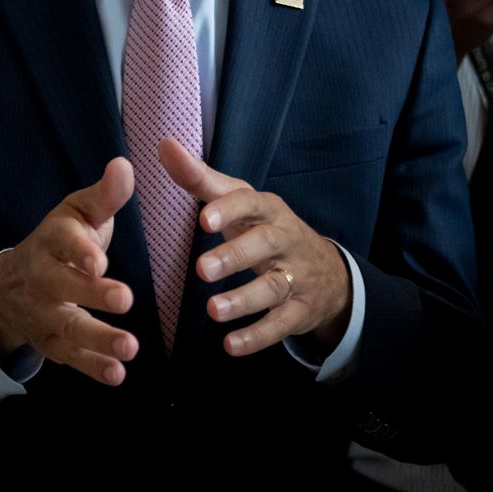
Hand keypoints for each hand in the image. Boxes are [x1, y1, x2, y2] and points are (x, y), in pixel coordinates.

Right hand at [0, 159, 138, 385]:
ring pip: (68, 327)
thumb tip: (124, 164)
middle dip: (92, 295)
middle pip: (63, 287)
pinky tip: (117, 373)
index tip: (100, 260)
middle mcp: (43, 278)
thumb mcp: (79, 213)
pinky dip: (92, 367)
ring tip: (130, 348)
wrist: (13, 284)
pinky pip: (71, 358)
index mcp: (52, 240)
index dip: (80, 251)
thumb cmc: (61, 241)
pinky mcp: (51, 343)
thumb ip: (105, 195)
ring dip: (99, 339)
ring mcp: (45, 313)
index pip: (62, 243)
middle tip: (125, 298)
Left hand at [158, 138, 351, 355]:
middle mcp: (285, 240)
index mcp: (268, 210)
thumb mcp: (240, 202)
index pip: (251, 203)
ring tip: (213, 310)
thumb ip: (200, 178)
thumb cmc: (267, 229)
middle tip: (201, 269)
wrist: (328, 273)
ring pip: (273, 288)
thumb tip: (164, 145)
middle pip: (265, 245)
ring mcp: (296, 277)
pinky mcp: (299, 311)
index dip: (229, 211)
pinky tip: (231, 346)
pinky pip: (280, 325)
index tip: (204, 220)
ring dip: (243, 300)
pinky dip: (257, 336)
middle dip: (235, 257)